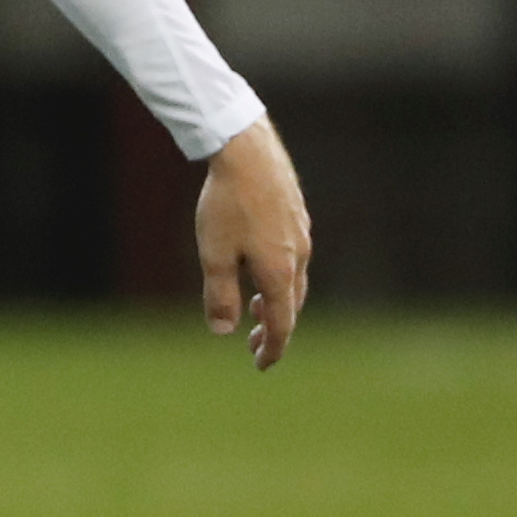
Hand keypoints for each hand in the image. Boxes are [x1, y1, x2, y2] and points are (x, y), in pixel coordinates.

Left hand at [195, 119, 311, 367]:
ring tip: (254, 309)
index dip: (272, 349)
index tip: (260, 366)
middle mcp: (299, 256)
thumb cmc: (227, 203)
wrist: (246, 150)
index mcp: (280, 272)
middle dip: (273, 328)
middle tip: (252, 345)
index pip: (282, 323)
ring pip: (294, 280)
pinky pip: (293, 257)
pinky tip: (261, 267)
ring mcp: (302, 234)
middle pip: (292, 304)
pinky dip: (279, 276)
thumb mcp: (214, 254)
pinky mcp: (297, 216)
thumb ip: (219, 295)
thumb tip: (223, 331)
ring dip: (276, 301)